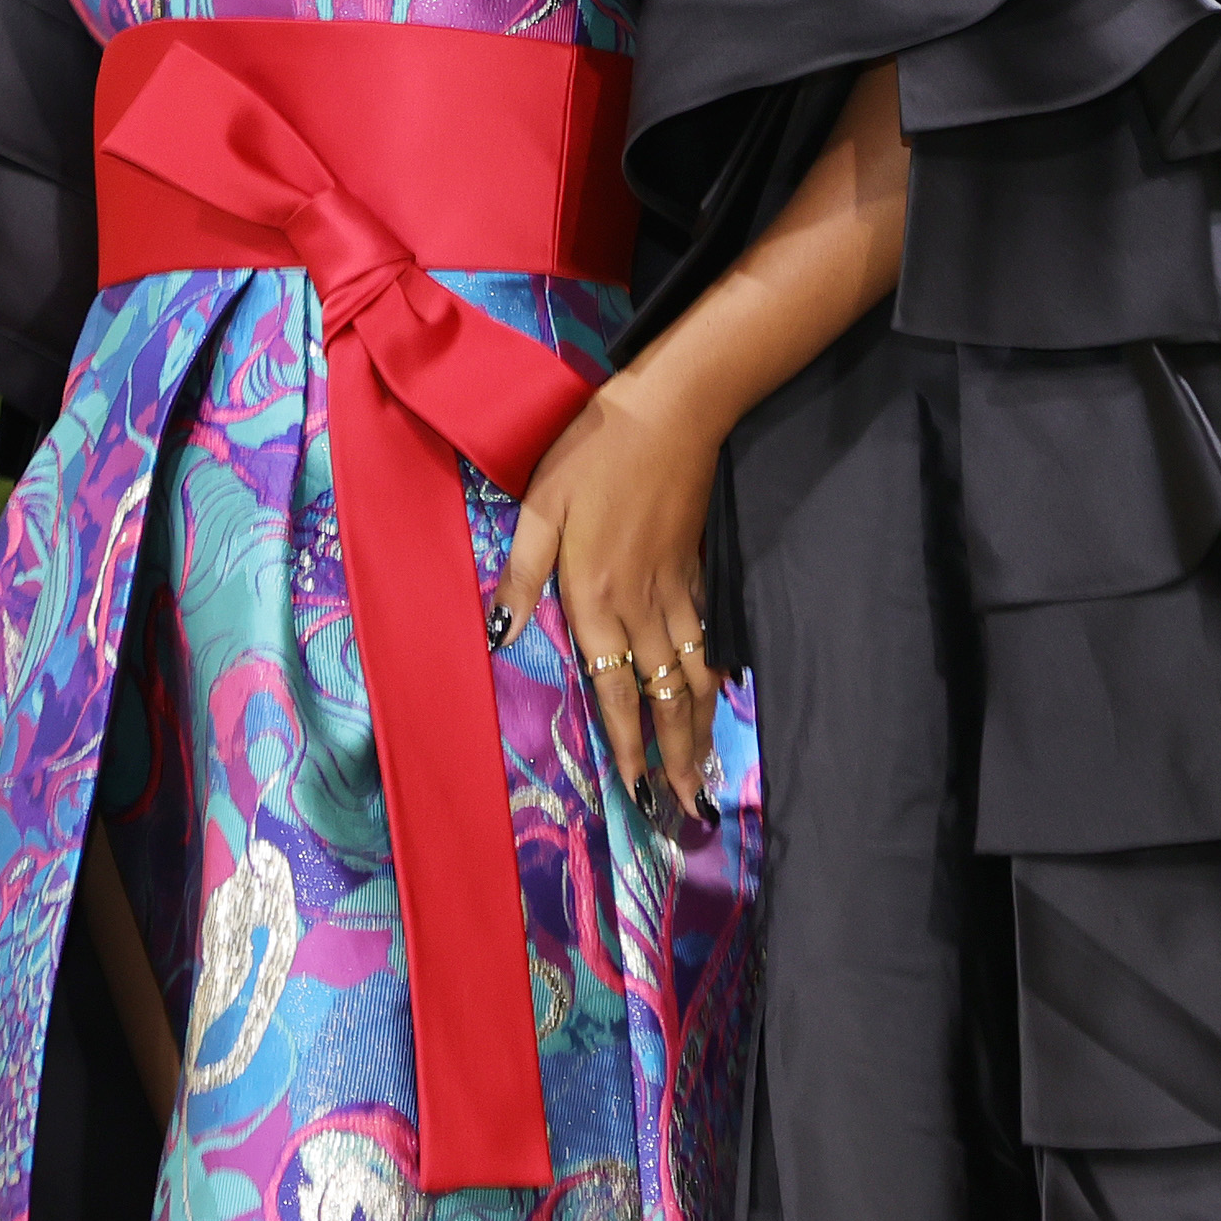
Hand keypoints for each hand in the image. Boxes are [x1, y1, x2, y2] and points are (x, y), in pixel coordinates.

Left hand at [493, 366, 727, 822]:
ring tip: (704, 772)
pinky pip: (710, 640)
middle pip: (665, 697)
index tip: (636, 790)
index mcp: (598, 597)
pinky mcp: (698, 571)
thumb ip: (522, 574)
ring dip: (700, 728)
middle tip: (686, 807)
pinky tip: (719, 697)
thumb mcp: (541, 506)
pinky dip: (716, 677)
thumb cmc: (596, 454)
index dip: (628, 743)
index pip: (615, 688)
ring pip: (694, 677)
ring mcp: (679, 592)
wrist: (673, 413)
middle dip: (676, 757)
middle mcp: (643, 607)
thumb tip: (500, 635)